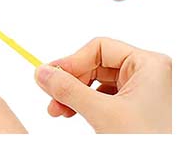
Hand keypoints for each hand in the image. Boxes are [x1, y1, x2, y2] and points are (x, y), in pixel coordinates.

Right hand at [35, 38, 171, 132]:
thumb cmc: (151, 145)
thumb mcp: (103, 114)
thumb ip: (69, 90)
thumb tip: (43, 73)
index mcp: (149, 65)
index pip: (99, 48)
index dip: (71, 61)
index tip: (50, 75)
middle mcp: (149, 74)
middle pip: (96, 66)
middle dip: (71, 83)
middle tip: (51, 97)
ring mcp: (145, 92)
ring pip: (98, 83)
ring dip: (76, 96)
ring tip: (60, 111)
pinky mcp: (140, 109)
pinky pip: (106, 98)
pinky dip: (88, 106)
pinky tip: (76, 114)